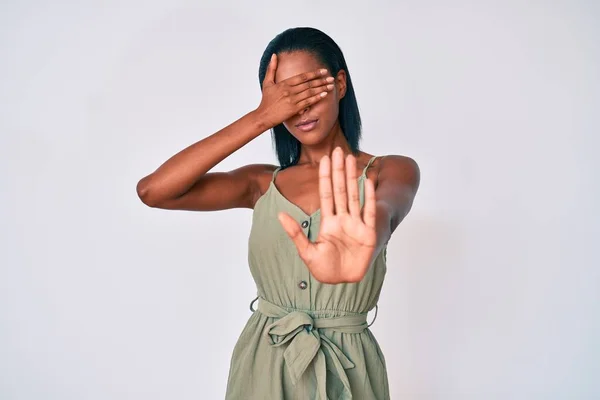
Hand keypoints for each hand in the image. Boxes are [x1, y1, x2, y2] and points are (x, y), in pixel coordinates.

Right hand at [256, 53, 334, 128]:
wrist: (263, 116)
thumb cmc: (266, 100)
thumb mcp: (267, 82)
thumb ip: (272, 68)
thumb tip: (274, 55)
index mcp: (284, 83)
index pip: (302, 76)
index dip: (314, 73)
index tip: (323, 71)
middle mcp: (290, 90)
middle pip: (309, 83)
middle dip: (321, 80)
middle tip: (331, 78)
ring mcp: (292, 100)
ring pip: (310, 92)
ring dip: (322, 88)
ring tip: (331, 85)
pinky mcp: (294, 109)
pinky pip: (308, 102)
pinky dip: (317, 98)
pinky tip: (324, 95)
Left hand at [277, 147, 377, 283]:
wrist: (342, 282)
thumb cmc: (325, 269)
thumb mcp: (306, 251)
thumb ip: (295, 232)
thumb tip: (280, 215)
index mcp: (328, 222)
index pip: (326, 194)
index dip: (325, 177)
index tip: (324, 159)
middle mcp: (343, 219)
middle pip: (340, 189)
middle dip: (339, 170)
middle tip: (339, 150)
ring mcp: (356, 225)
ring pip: (354, 195)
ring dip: (352, 177)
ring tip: (351, 159)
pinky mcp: (368, 233)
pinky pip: (368, 211)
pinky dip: (368, 196)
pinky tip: (368, 180)